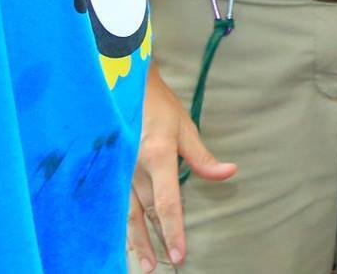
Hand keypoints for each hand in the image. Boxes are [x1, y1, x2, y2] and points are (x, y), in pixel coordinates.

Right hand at [129, 63, 236, 270]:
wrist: (122, 81)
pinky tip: (119, 238)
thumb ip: (202, 156)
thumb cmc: (157, 103)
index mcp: (156, 156)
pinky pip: (113, 202)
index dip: (173, 230)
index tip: (179, 254)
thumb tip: (229, 172)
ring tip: (140, 263)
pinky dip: (118, 223)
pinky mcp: (108, 169)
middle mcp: (133, 167)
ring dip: (133, 239)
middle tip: (154, 269)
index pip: (166, 203)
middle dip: (150, 243)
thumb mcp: (183, 126)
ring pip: (126, 212)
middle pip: (143, 214)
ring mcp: (117, 169)